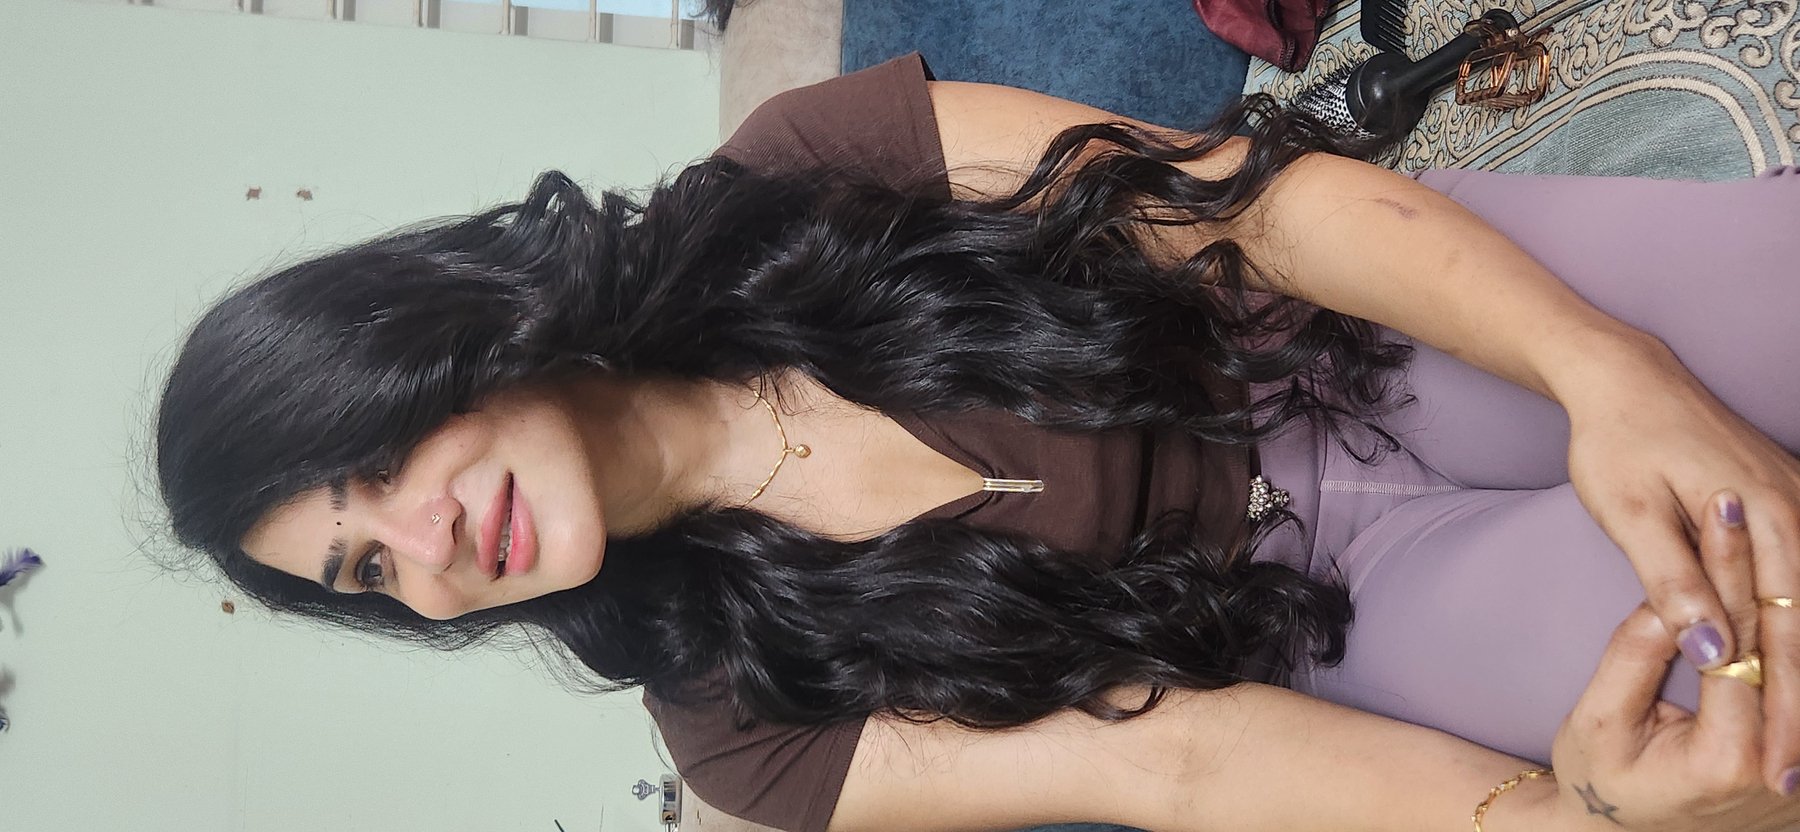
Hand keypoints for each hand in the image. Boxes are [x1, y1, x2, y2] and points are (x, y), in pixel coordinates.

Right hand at [1548, 494, 1797, 830]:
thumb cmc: (1595, 776)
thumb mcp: (1595, 722)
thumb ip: (1635, 659)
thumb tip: (1670, 601)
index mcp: (1726, 759)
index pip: (1740, 642)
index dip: (1728, 569)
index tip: (1719, 506)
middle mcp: (1777, 770)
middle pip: (1783, 646)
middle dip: (1762, 567)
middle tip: (1741, 498)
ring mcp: (1795, 774)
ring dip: (1786, 600)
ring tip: (1760, 530)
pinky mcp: (1797, 766)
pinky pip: (1799, 689)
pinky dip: (1791, 639)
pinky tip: (1780, 591)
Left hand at [1559, 338, 1799, 793]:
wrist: (1625, 378)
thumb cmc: (1614, 444)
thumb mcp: (1628, 512)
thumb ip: (1671, 580)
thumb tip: (1713, 652)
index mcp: (1763, 515)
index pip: (1783, 632)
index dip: (1783, 707)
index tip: (1773, 768)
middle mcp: (1798, 510)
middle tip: (1788, 782)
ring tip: (1794, 751)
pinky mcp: (1790, 507)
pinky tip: (1793, 684)